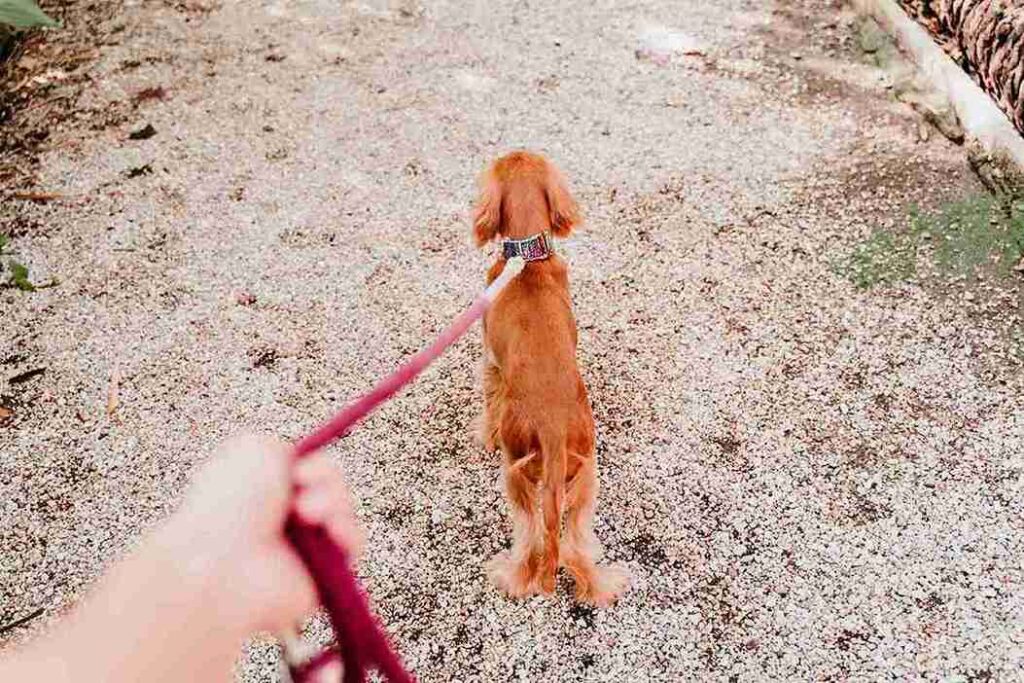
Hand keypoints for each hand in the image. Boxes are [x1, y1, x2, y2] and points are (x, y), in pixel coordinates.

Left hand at [167, 433, 362, 634]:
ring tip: (307, 514)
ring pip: (345, 510)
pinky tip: (330, 530)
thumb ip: (282, 446)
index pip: (309, 470)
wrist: (224, 562)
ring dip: (334, 502)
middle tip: (303, 491)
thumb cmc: (229, 505)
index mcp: (266, 491)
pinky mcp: (324, 573)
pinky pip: (353, 543)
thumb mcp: (252, 450)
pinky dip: (348, 532)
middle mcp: (285, 517)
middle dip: (327, 481)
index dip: (315, 466)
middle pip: (333, 486)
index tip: (301, 470)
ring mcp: (306, 546)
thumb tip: (300, 464)